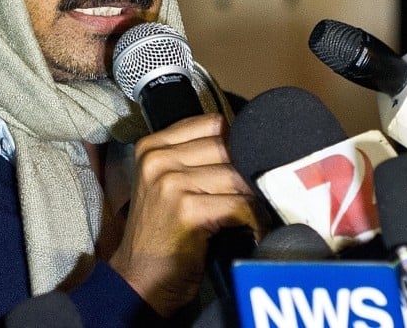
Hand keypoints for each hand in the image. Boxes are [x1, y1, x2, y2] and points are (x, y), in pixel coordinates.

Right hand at [108, 113, 265, 315]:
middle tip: (266, 187)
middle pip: (227, 147)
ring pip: (236, 176)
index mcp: (152, 147)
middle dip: (250, 168)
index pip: (212, 124)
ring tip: (264, 209)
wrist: (140, 281)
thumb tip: (248, 142)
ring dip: (256, 196)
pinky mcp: (187, 209)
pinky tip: (258, 229)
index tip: (253, 158)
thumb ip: (195, 159)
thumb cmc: (162, 233)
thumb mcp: (167, 185)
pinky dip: (255, 219)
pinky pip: (239, 204)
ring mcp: (170, 183)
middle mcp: (158, 159)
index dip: (238, 141)